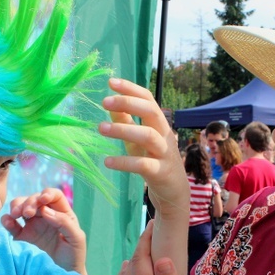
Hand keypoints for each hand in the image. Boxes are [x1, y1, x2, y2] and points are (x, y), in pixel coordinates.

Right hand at [1, 188, 87, 274]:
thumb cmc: (74, 255)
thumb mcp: (76, 238)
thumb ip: (64, 223)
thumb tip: (45, 210)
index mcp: (62, 213)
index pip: (53, 195)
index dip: (47, 194)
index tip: (42, 200)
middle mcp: (46, 215)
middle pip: (34, 199)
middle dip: (29, 202)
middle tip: (27, 213)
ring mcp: (33, 225)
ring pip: (21, 207)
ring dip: (16, 207)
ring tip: (15, 215)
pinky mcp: (22, 236)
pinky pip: (12, 225)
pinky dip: (7, 221)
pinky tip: (7, 222)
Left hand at [99, 78, 188, 217]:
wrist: (174, 192)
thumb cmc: (154, 162)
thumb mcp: (138, 141)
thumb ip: (126, 123)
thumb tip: (111, 106)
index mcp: (159, 124)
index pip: (148, 99)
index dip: (131, 89)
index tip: (110, 82)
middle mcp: (165, 135)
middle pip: (151, 111)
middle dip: (128, 103)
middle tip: (105, 102)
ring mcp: (165, 153)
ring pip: (148, 136)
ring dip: (123, 130)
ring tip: (100, 129)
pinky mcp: (161, 172)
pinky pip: (143, 164)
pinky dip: (124, 162)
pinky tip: (107, 161)